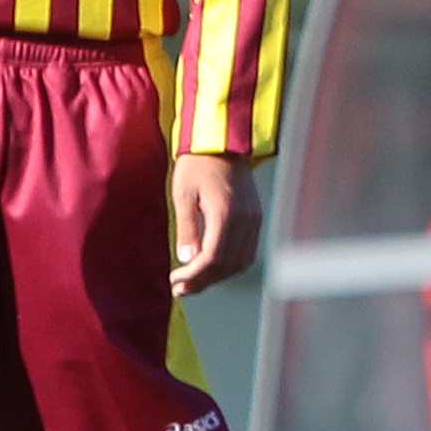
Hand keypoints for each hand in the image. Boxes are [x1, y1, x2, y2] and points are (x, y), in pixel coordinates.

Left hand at [170, 153, 263, 293]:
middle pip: (228, 265)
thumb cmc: (198, 163)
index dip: (194, 277)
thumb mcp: (184, 195)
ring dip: (217, 276)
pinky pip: (247, 251)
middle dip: (203, 281)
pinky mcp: (256, 217)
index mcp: (227, 214)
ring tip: (194, 280)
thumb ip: (188, 229)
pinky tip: (212, 265)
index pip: (214, 258)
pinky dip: (229, 264)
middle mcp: (246, 220)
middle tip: (180, 288)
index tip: (175, 282)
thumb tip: (188, 260)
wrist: (222, 141)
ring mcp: (254, 219)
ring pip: (240, 262)